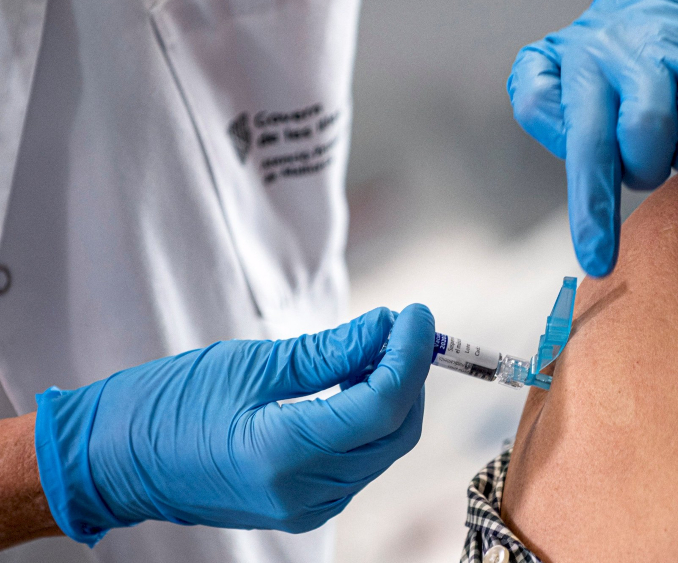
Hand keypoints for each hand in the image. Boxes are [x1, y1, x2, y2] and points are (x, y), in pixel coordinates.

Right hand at [34, 305, 434, 544]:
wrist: (114, 460)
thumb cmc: (166, 405)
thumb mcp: (249, 365)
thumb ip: (329, 352)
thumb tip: (387, 326)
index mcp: (284, 455)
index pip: (381, 405)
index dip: (410, 355)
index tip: (417, 314)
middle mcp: (304, 493)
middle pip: (395, 430)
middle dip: (408, 373)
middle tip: (400, 324)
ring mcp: (307, 508)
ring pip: (383, 447)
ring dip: (393, 394)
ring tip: (377, 345)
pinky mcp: (304, 507)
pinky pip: (359, 461)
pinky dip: (370, 419)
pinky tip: (357, 382)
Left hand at [509, 0, 677, 275]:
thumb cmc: (604, 54)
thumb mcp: (547, 66)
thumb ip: (536, 103)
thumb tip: (562, 139)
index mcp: (592, 68)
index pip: (591, 143)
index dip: (594, 208)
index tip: (598, 260)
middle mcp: (646, 55)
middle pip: (651, 129)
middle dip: (647, 169)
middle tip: (644, 165)